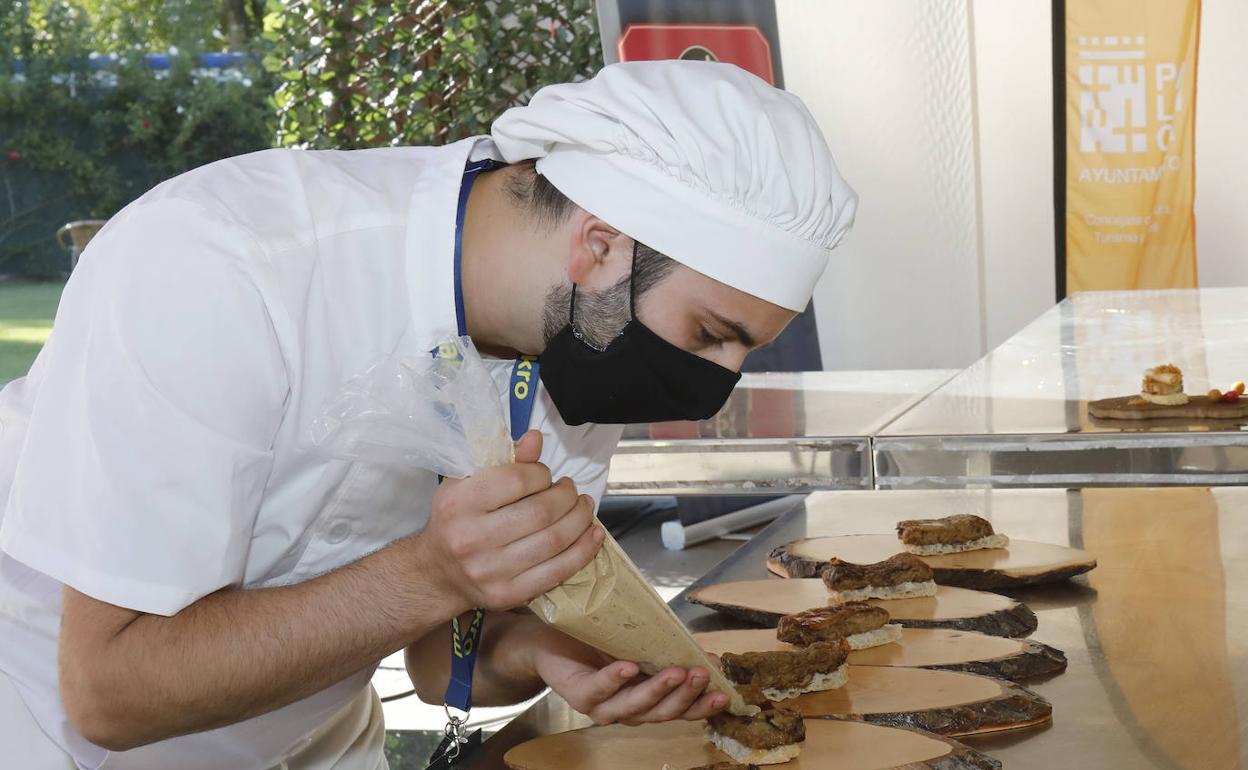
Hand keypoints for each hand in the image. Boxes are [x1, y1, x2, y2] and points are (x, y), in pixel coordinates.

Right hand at [419, 431, 603, 612]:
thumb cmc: (457, 519)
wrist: (438, 572)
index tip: (546, 475)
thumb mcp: (467, 482)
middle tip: (571, 490)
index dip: (541, 473)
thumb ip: (504, 461)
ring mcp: (490, 571)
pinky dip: (583, 551)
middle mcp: (471, 539)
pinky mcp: (507, 594)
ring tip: (584, 507)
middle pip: (540, 512)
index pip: (516, 480)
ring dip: (580, 520)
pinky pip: (557, 572)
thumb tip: (536, 439)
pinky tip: (593, 534)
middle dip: (567, 496)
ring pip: (553, 541)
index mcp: (459, 503)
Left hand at [530, 628, 729, 725]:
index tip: (726, 693)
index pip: (679, 710)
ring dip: (657, 690)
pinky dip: (614, 679)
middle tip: (702, 674)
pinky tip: (628, 667)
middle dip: (685, 695)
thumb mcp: (641, 643)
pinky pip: (598, 690)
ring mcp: (602, 706)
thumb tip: (710, 653)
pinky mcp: (578, 695)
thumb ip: (669, 650)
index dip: (702, 704)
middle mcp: (627, 709)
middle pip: (661, 712)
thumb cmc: (598, 639)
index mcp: (646, 699)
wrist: (549, 637)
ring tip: (677, 672)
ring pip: (634, 707)